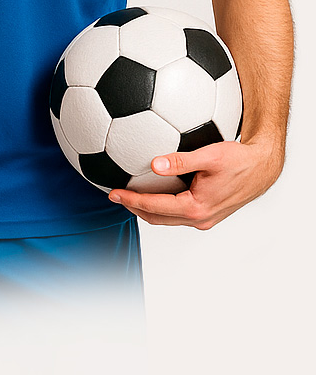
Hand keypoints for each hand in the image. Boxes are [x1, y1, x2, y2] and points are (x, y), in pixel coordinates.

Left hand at [108, 137, 283, 228]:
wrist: (262, 168)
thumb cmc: (238, 159)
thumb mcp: (209, 156)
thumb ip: (181, 160)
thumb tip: (154, 164)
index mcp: (196, 207)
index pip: (154, 207)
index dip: (131, 200)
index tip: (113, 192)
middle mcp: (200, 218)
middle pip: (158, 218)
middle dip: (134, 208)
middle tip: (115, 195)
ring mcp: (205, 218)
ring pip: (168, 218)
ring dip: (148, 209)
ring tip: (129, 195)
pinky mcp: (209, 213)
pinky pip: (179, 213)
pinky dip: (162, 206)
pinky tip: (154, 190)